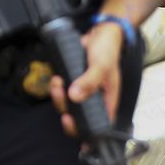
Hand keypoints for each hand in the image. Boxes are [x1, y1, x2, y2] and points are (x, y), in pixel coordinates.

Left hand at [49, 21, 123, 138]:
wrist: (101, 32)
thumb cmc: (108, 50)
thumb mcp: (102, 66)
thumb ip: (89, 81)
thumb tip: (74, 96)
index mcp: (107, 99)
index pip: (98, 124)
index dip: (86, 132)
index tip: (74, 131)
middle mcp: (95, 98)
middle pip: (78, 116)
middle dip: (66, 110)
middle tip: (62, 100)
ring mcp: (83, 91)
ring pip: (67, 104)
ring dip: (58, 97)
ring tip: (58, 82)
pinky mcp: (73, 82)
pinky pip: (62, 92)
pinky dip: (56, 88)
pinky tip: (57, 78)